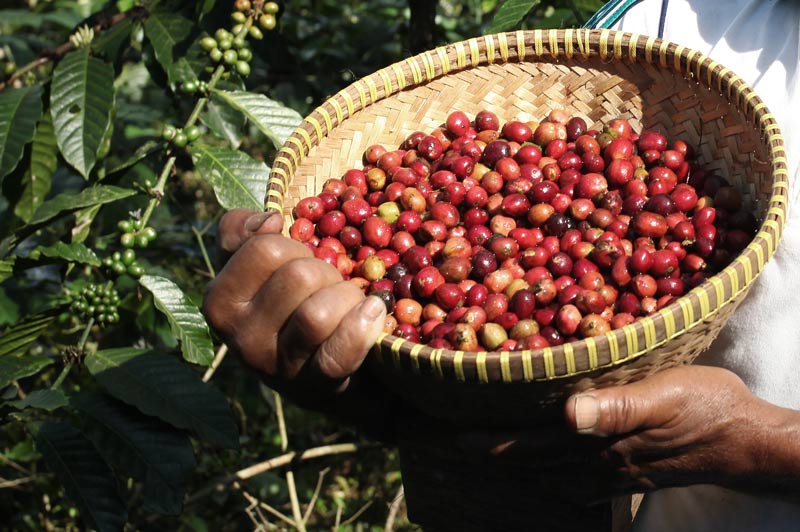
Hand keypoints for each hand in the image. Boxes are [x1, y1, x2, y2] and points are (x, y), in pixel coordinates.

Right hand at [203, 209, 394, 437]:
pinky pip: (340, 349)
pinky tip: (374, 312)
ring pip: (318, 312)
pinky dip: (363, 326)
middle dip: (327, 271)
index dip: (296, 246)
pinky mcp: (312, 387)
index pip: (264, 248)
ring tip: (352, 303)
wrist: (332, 379)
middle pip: (298, 276)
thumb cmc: (294, 311)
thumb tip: (270, 219)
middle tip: (332, 286)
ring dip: (347, 298)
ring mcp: (274, 366)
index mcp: (220, 301)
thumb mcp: (260, 271)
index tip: (302, 260)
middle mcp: (239, 337)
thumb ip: (244, 234)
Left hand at [457, 365, 785, 502]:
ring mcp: (615, 474)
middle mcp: (599, 464)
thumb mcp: (663, 397)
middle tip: (464, 447)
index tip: (460, 436)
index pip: (533, 446)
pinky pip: (578, 484)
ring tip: (496, 458)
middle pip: (536, 465)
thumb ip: (615, 408)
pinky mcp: (631, 476)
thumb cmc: (706, 408)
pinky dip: (554, 479)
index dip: (495, 443)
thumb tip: (568, 415)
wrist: (748, 442)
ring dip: (522, 468)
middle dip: (498, 457)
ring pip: (553, 476)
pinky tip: (550, 475)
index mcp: (599, 443)